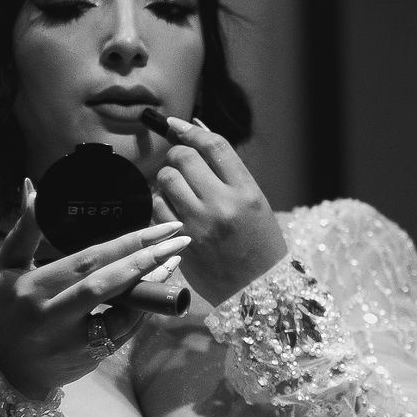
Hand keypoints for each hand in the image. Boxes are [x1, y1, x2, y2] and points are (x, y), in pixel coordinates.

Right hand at [0, 183, 193, 397]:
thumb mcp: (6, 267)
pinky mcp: (89, 358)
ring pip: (122, 314)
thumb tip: (33, 188)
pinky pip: (123, 332)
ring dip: (152, 286)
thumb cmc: (6, 309)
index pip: (86, 261)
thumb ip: (25, 229)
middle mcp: (53, 316)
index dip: (125, 243)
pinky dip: (142, 309)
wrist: (6, 369)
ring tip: (174, 260)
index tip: (159, 226)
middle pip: (107, 285)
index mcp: (34, 288)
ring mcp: (73, 341)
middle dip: (148, 259)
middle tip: (180, 239)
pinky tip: (155, 288)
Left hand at [147, 112, 287, 303]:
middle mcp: (223, 205)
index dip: (190, 129)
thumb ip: (227, 172)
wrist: (259, 292)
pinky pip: (156, 208)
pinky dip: (160, 203)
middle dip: (177, 155)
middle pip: (183, 157)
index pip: (213, 145)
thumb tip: (195, 130)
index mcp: (247, 192)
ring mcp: (198, 225)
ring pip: (165, 180)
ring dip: (166, 179)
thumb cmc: (259, 244)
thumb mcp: (255, 203)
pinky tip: (171, 210)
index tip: (176, 124)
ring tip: (178, 190)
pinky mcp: (180, 243)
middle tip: (181, 165)